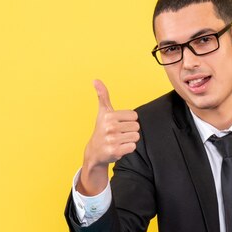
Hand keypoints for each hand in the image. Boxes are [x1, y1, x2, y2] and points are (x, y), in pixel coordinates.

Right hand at [77, 80, 139, 195]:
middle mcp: (109, 127)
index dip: (128, 120)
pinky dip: (128, 148)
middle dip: (129, 130)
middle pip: (136, 126)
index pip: (134, 116)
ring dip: (129, 139)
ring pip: (136, 136)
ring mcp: (112, 140)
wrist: (95, 151)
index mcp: (109, 116)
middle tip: (118, 133)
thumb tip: (96, 80)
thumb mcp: (103, 111)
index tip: (118, 123)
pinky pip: (133, 146)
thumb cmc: (102, 128)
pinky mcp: (115, 151)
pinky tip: (119, 147)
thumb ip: (103, 95)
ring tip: (119, 140)